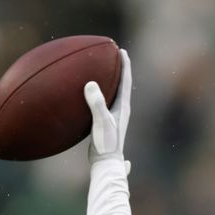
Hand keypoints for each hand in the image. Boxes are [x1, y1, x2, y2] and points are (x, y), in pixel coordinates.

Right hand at [84, 49, 131, 171]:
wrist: (107, 164)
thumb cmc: (106, 144)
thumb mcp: (101, 122)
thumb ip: (96, 104)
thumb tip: (90, 84)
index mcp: (123, 108)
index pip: (125, 81)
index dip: (124, 65)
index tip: (121, 51)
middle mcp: (121, 111)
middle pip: (122, 85)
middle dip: (119, 69)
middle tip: (114, 55)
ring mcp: (114, 118)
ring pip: (113, 95)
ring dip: (109, 82)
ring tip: (103, 71)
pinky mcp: (105, 125)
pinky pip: (102, 104)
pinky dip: (98, 95)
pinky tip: (88, 96)